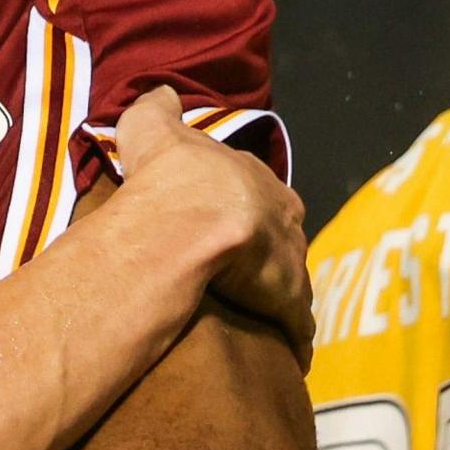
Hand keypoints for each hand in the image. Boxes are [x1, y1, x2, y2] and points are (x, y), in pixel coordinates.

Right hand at [103, 89, 312, 356]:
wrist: (193, 216)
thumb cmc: (172, 175)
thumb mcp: (155, 126)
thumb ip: (159, 109)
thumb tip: (164, 93)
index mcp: (259, 181)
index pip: (261, 194)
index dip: (247, 208)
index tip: (234, 221)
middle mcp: (285, 220)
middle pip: (284, 238)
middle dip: (272, 253)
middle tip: (249, 271)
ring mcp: (291, 263)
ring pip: (291, 282)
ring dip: (282, 298)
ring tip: (264, 317)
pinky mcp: (289, 304)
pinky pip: (295, 327)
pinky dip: (292, 341)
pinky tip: (287, 356)